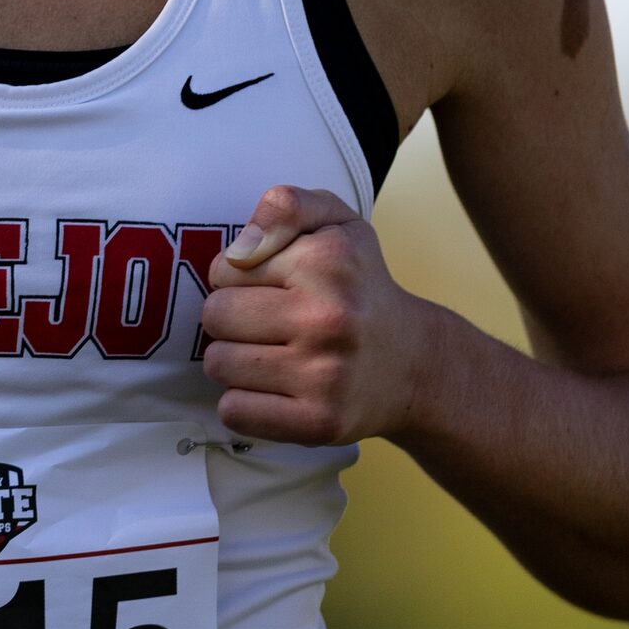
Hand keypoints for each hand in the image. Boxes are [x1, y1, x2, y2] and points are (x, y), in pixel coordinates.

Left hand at [198, 184, 438, 446]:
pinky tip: (272, 389)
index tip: (268, 286)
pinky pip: (233, 411)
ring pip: (217, 364)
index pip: (223, 268)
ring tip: (269, 354)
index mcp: (328, 261)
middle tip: (266, 323)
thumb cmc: (360, 286)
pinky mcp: (318, 422)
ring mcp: (325, 375)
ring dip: (233, 360)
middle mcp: (328, 318)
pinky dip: (242, 402)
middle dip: (230, 317)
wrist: (415, 364)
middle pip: (214, 316)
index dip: (237, 276)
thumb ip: (286, 205)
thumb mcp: (337, 223)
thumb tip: (242, 242)